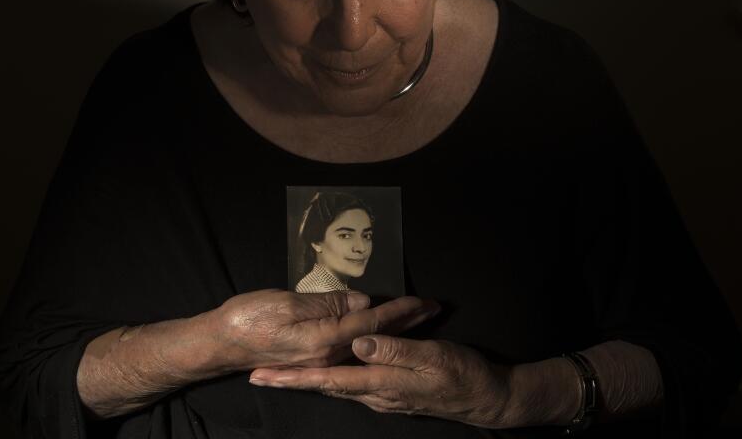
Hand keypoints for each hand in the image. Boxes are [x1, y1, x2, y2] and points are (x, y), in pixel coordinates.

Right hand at [209, 290, 439, 373]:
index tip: (424, 300)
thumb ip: (327, 304)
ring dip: (395, 330)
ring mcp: (320, 358)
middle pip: (377, 337)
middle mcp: (327, 354)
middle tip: (435, 309)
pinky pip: (351, 348)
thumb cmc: (247, 319)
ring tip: (418, 319)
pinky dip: (373, 339)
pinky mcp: (312, 357)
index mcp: (324, 340)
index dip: (400, 310)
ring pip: (368, 343)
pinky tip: (381, 335)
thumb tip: (361, 302)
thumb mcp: (287, 303)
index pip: (373, 323)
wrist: (218, 343)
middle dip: (408, 322)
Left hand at [248, 335, 512, 427]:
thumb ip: (396, 351)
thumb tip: (359, 343)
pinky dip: (330, 378)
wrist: (485, 399)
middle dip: (289, 381)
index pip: (328, 381)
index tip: (263, 375)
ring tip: (278, 372)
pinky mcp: (389, 390)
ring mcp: (382, 395)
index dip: (294, 378)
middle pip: (323, 387)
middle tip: (256, 375)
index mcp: (381, 382)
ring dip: (306, 380)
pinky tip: (324, 370)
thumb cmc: (462, 375)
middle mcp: (375, 393)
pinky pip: (351, 383)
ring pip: (335, 385)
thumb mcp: (434, 358)